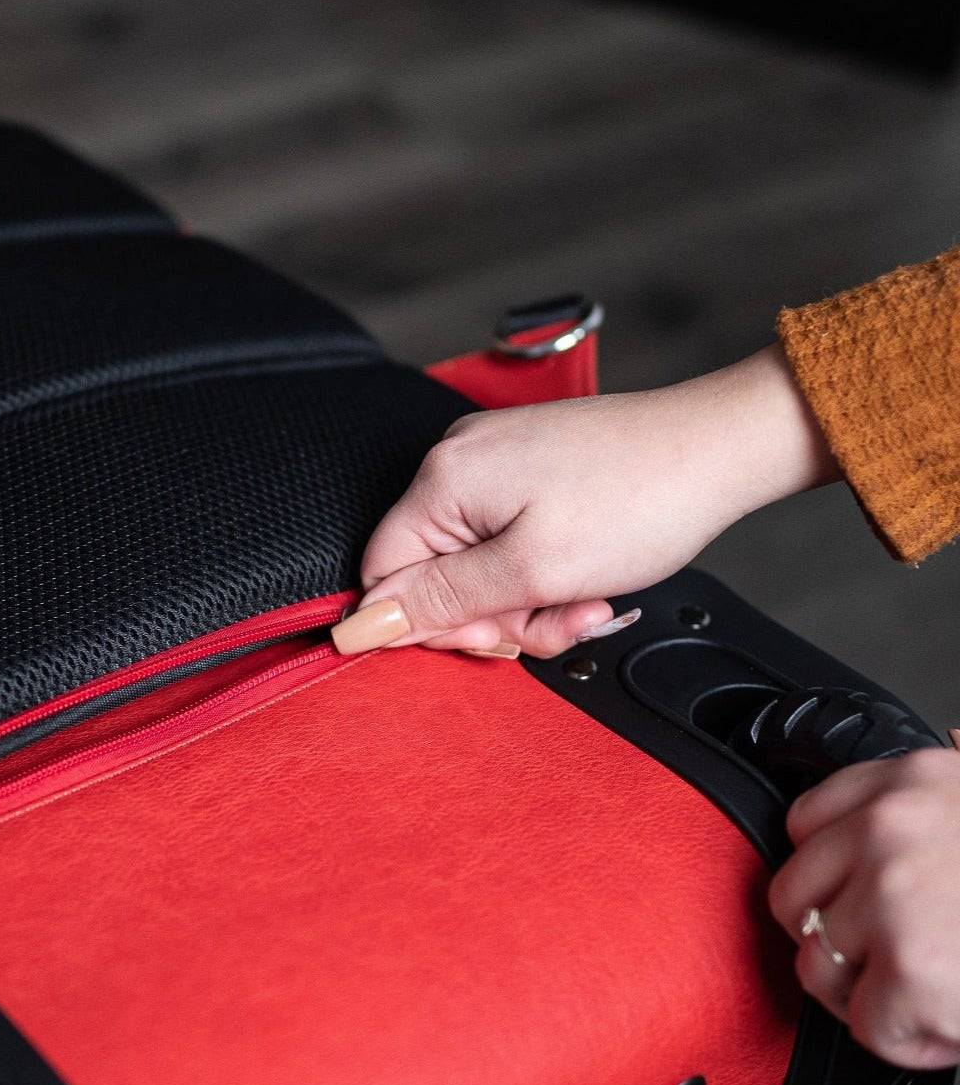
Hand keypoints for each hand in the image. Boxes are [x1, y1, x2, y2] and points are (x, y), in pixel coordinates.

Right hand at [332, 345, 838, 658]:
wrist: (724, 448)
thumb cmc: (641, 500)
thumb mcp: (531, 572)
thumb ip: (439, 602)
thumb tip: (360, 626)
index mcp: (443, 479)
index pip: (384, 576)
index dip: (433, 623)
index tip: (498, 637)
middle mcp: (457, 460)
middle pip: (432, 575)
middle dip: (494, 616)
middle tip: (556, 620)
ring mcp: (494, 461)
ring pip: (476, 567)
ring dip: (528, 602)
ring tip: (587, 601)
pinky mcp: (528, 468)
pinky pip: (507, 542)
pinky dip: (543, 573)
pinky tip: (586, 579)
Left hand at [769, 746, 959, 1070]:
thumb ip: (927, 825)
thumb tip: (866, 864)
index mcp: (914, 780)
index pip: (808, 825)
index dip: (837, 879)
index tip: (864, 904)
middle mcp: (892, 827)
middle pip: (797, 898)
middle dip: (844, 941)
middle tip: (904, 961)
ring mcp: (896, 895)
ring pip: (820, 964)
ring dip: (873, 994)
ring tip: (939, 992)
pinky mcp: (913, 968)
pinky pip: (866, 1024)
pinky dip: (911, 1040)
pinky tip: (954, 1023)